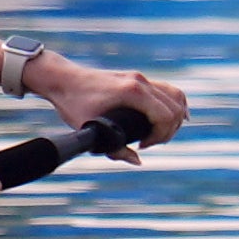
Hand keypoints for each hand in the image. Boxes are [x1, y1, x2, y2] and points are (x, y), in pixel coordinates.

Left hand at [37, 58, 184, 153]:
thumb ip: (113, 149)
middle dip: (169, 130)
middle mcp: (141, 81)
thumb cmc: (72, 102)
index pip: (165, 115)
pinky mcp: (138, 78)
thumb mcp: (89, 129)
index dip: (160, 136)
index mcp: (132, 92)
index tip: (142, 146)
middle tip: (150, 143)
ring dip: (176, 116)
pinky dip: (174, 104)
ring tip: (163, 134)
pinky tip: (174, 116)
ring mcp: (141, 78)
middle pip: (175, 107)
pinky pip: (167, 90)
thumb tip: (137, 161)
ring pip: (176, 95)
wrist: (61, 79)